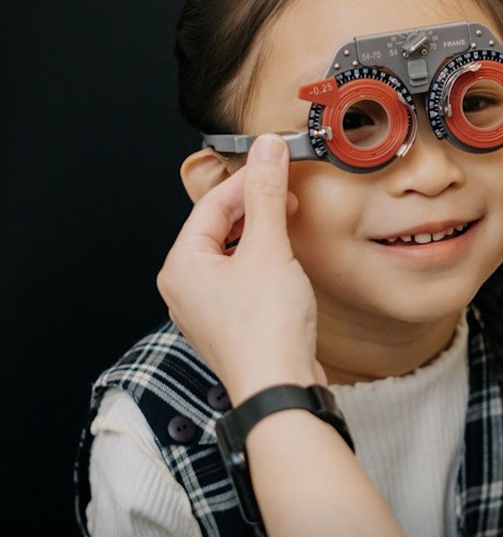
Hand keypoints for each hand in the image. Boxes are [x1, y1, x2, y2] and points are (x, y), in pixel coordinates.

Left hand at [157, 134, 324, 401]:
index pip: (211, 204)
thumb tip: (267, 151)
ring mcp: (206, 308)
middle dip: (255, 207)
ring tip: (288, 224)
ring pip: (232, 254)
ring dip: (261, 234)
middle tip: (286, 193)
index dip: (248, 179)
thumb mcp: (269, 249)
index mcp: (181, 265)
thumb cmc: (265, 330)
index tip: (275, 162)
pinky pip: (242, 278)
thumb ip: (267, 195)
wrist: (278, 386)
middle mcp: (185, 287)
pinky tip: (286, 263)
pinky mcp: (231, 324)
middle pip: (219, 227)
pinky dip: (264, 262)